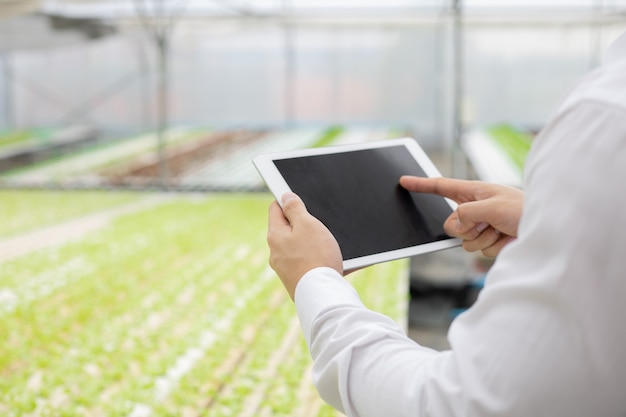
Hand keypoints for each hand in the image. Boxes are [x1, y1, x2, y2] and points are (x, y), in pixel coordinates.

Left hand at [267, 192, 342, 300]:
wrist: (323, 296)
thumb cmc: (317, 257)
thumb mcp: (308, 224)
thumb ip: (295, 208)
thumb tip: (285, 197)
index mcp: (275, 236)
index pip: (275, 209)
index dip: (287, 200)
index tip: (298, 197)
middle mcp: (276, 253)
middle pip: (287, 230)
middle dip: (302, 224)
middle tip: (319, 223)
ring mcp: (285, 269)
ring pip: (298, 248)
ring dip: (311, 243)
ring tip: (328, 245)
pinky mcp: (296, 281)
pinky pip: (306, 264)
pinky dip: (316, 260)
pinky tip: (332, 261)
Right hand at [400, 176, 523, 256]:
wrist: (547, 232)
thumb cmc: (524, 210)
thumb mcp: (491, 206)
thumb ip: (466, 213)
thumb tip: (456, 224)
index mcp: (475, 193)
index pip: (442, 187)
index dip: (422, 185)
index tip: (405, 181)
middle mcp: (476, 209)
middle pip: (450, 223)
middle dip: (465, 228)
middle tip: (486, 223)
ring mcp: (481, 226)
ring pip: (464, 240)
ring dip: (482, 238)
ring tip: (501, 230)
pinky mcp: (489, 241)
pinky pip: (478, 250)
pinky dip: (492, 247)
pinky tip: (506, 238)